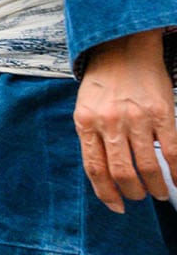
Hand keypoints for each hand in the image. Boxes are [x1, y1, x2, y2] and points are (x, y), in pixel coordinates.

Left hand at [74, 29, 175, 212]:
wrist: (123, 48)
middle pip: (121, 172)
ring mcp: (136, 117)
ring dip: (155, 187)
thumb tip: (104, 175)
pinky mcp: (161, 112)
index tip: (116, 207)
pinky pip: (171, 151)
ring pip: (147, 167)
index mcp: (85, 122)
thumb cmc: (103, 82)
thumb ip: (93, 138)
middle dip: (132, 193)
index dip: (106, 193)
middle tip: (139, 197)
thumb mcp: (85, 108)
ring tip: (159, 193)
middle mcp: (109, 121)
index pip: (94, 169)